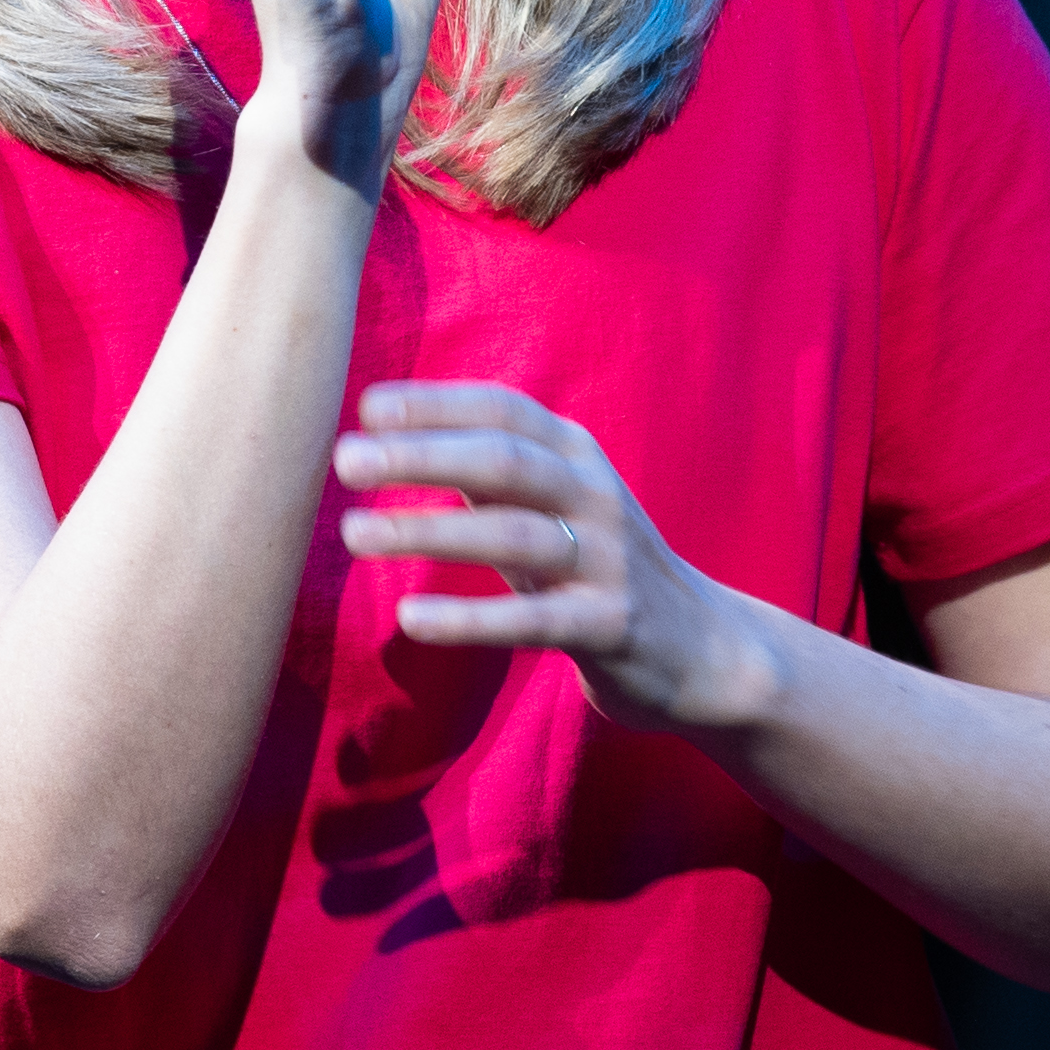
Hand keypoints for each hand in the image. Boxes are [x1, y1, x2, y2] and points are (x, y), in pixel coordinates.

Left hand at [333, 382, 779, 732]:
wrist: (703, 645)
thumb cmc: (598, 566)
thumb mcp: (552, 505)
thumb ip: (489, 472)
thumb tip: (391, 435)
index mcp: (576, 455)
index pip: (504, 411)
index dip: (437, 404)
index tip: (366, 407)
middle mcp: (595, 495)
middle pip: (504, 460)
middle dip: (423, 455)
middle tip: (346, 460)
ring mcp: (607, 560)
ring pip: (514, 533)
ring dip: (429, 532)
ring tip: (354, 534)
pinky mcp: (610, 625)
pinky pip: (533, 619)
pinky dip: (469, 619)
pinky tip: (410, 618)